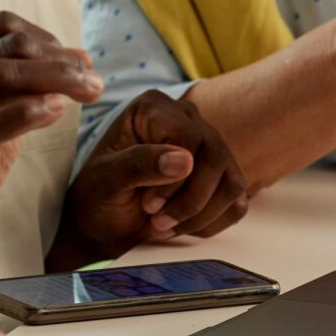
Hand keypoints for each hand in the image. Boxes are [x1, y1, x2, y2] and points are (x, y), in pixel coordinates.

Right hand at [0, 12, 103, 281]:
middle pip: (10, 44)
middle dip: (61, 56)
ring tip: (88, 93)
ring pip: (4, 73)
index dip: (47, 37)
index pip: (1, 26)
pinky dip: (32, 110)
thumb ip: (13, 94)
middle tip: (92, 80)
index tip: (76, 61)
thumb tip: (66, 71)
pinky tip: (57, 112)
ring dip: (57, 77)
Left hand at [50, 91, 250, 269]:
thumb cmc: (99, 196)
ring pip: (233, 182)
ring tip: (164, 227)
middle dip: (189, 201)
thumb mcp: (105, 181)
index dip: (175, 178)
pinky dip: (211, 224)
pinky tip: (181, 227)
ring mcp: (208, 148)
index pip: (188, 136)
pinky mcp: (221, 178)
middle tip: (157, 223)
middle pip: (215, 158)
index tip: (149, 205)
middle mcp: (187, 120)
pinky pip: (237, 202)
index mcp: (154, 108)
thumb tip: (184, 161)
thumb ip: (138, 165)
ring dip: (200, 216)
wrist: (104, 222)